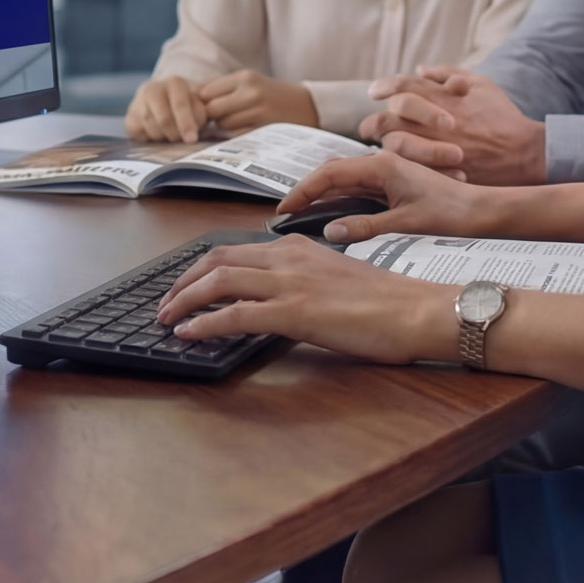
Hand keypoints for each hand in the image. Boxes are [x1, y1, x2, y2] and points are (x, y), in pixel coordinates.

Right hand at [126, 76, 206, 141]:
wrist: (164, 104)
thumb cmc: (188, 106)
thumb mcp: (200, 103)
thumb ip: (205, 108)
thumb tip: (213, 114)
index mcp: (175, 82)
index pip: (180, 104)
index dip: (186, 123)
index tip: (192, 139)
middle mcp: (153, 88)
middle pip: (164, 119)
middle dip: (175, 133)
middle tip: (182, 140)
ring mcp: (138, 102)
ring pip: (153, 128)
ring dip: (165, 136)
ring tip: (171, 135)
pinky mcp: (130, 117)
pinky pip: (140, 133)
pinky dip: (151, 138)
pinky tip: (157, 135)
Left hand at [155, 234, 459, 363]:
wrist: (419, 310)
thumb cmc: (391, 304)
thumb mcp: (340, 282)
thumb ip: (309, 283)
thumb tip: (287, 302)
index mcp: (301, 249)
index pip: (238, 249)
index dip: (204, 266)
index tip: (186, 284)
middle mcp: (290, 258)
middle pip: (218, 258)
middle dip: (183, 280)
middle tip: (164, 302)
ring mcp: (291, 283)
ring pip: (219, 280)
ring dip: (183, 299)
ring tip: (165, 318)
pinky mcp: (295, 312)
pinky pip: (236, 314)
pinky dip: (204, 322)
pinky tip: (188, 333)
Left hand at [196, 70, 318, 133]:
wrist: (308, 106)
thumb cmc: (273, 95)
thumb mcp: (251, 82)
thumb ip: (223, 87)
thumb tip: (192, 95)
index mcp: (244, 76)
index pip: (206, 90)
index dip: (202, 102)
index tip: (206, 109)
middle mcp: (250, 90)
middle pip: (211, 108)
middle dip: (211, 117)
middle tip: (219, 119)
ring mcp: (258, 108)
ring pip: (222, 123)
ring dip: (224, 127)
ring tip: (236, 123)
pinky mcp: (265, 125)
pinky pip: (237, 134)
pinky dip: (236, 134)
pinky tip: (245, 130)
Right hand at [277, 150, 500, 243]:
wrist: (485, 211)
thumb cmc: (452, 215)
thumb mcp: (405, 224)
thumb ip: (365, 226)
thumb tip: (328, 230)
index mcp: (382, 167)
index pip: (329, 174)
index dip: (302, 191)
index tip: (283, 209)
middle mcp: (383, 165)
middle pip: (332, 172)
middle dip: (307, 191)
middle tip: (285, 214)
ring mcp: (389, 174)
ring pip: (344, 180)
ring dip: (322, 194)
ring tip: (300, 215)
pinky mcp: (395, 185)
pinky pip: (359, 188)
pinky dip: (340, 198)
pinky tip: (332, 214)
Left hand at [358, 67, 547, 185]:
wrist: (526, 153)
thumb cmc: (503, 116)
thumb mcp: (482, 84)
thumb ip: (448, 74)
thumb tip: (420, 69)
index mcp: (445, 96)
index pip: (404, 85)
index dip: (385, 86)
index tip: (375, 92)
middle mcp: (438, 120)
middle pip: (389, 117)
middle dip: (373, 122)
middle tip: (368, 127)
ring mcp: (438, 147)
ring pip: (394, 145)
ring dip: (383, 145)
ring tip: (380, 147)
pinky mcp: (442, 171)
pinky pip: (410, 170)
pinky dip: (399, 167)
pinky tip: (397, 167)